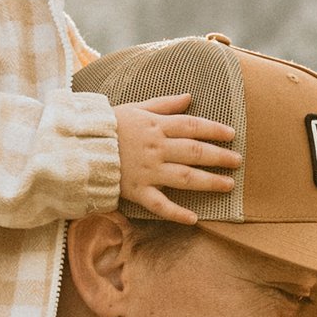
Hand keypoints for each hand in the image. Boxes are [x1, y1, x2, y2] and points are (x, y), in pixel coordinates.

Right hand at [114, 93, 239, 223]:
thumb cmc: (107, 126)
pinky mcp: (136, 191)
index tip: (232, 135)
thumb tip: (189, 97)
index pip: (192, 126)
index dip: (214, 130)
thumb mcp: (136, 108)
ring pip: (185, 177)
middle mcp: (156, 148)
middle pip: (195, 152)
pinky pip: (160, 205)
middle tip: (238, 161)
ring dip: (209, 181)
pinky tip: (194, 219)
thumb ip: (164, 104)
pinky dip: (177, 213)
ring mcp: (147, 171)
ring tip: (229, 185)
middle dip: (219, 156)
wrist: (79, 146)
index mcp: (156, 126)